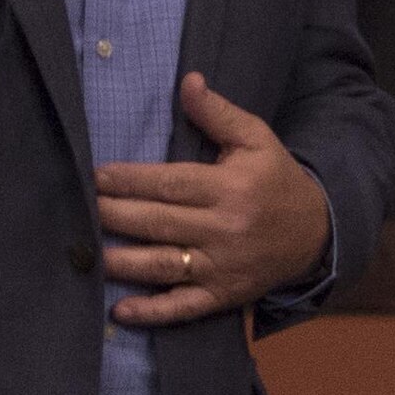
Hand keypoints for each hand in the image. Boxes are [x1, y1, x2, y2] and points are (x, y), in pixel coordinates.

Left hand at [94, 72, 330, 326]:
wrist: (317, 234)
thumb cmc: (276, 180)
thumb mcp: (256, 139)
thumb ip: (218, 113)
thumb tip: (187, 81)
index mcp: (230, 188)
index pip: (170, 184)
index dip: (129, 181)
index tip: (95, 176)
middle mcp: (224, 230)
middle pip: (159, 223)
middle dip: (114, 216)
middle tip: (77, 208)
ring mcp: (222, 268)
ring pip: (164, 266)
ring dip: (122, 262)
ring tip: (87, 254)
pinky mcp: (223, 296)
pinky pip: (184, 308)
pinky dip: (152, 313)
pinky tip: (120, 311)